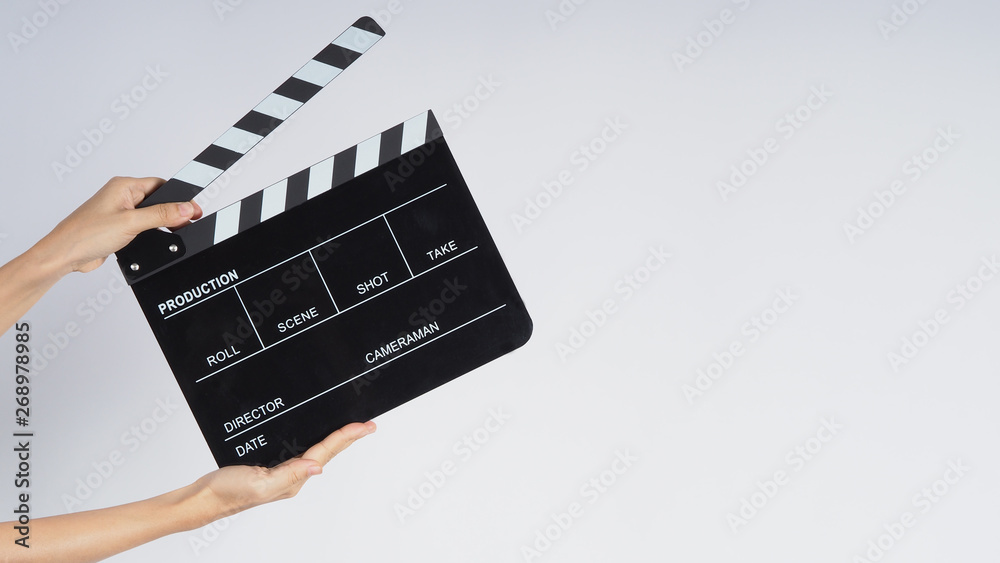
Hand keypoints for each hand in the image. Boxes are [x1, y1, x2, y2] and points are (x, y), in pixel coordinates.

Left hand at [40, 176, 202, 274]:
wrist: (64, 256)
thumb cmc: (84, 234)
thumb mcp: (131, 222)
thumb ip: (161, 215)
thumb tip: (185, 208)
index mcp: (124, 186)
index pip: (162, 185)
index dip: (180, 197)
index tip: (194, 209)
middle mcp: (122, 197)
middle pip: (159, 200)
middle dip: (174, 212)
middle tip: (188, 223)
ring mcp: (120, 213)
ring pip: (152, 215)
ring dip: (162, 225)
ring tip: (171, 233)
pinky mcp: (119, 229)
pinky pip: (144, 228)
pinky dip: (152, 234)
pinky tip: (154, 241)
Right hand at [192, 421, 375, 520]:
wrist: (202, 498)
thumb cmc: (226, 493)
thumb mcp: (259, 483)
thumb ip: (288, 475)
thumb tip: (317, 468)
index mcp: (292, 480)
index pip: (325, 453)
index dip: (346, 436)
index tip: (364, 426)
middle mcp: (291, 477)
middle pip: (327, 452)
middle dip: (348, 437)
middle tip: (368, 425)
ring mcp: (282, 473)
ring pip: (315, 451)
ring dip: (334, 439)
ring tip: (351, 429)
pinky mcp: (271, 467)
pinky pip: (299, 451)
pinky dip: (314, 441)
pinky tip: (317, 437)